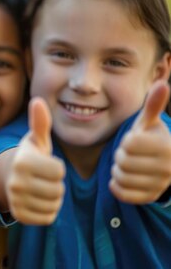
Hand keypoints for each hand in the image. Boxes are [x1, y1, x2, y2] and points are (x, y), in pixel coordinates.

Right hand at [6, 97, 64, 224]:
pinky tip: (38, 201)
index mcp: (22, 161)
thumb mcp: (35, 140)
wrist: (8, 178)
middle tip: (44, 179)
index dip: (57, 168)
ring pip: (54, 204)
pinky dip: (48, 211)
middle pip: (58, 189)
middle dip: (56, 184)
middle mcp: (16, 182)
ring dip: (53, 198)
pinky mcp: (20, 216)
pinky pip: (48, 217)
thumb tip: (38, 100)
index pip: (59, 171)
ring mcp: (16, 201)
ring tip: (42, 188)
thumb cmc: (29, 156)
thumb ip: (40, 122)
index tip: (46, 164)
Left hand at [110, 80, 170, 203]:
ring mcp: (160, 185)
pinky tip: (122, 177)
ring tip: (127, 165)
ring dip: (117, 170)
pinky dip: (116, 185)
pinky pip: (121, 193)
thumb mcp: (149, 123)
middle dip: (120, 155)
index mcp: (166, 147)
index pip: (129, 144)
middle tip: (128, 154)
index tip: (133, 141)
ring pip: (120, 177)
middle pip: (123, 161)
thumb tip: (161, 83)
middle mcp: (168, 169)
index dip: (126, 141)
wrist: (163, 165)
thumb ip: (153, 105)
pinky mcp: (150, 198)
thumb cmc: (150, 139)